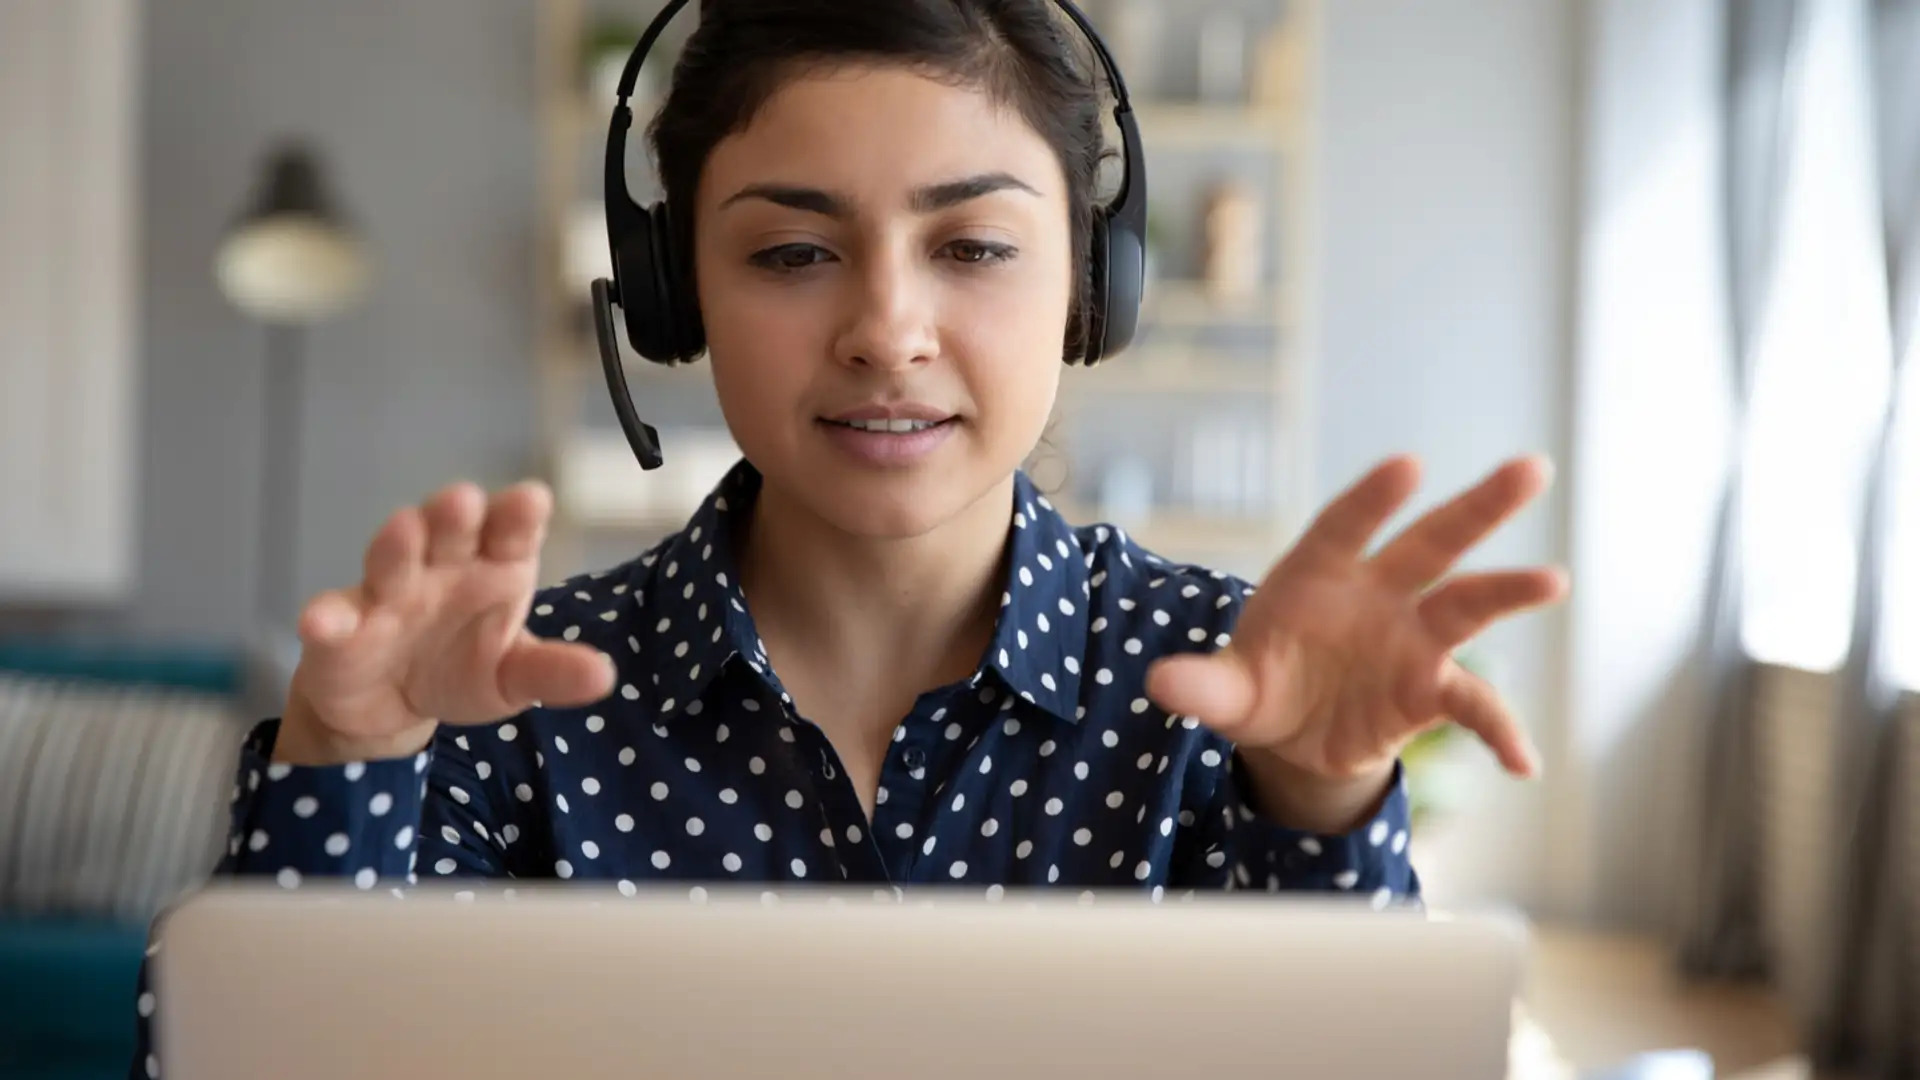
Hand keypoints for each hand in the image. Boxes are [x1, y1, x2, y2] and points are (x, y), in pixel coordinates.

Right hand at [275, 481, 616, 764]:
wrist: (393, 707)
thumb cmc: (464, 669)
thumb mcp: (515, 678)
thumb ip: (553, 673)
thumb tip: (605, 677)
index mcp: (495, 566)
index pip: (511, 531)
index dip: (519, 514)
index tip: (531, 500)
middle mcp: (442, 566)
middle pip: (450, 530)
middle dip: (455, 513)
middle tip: (465, 500)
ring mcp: (388, 592)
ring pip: (392, 558)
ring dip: (396, 544)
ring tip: (403, 529)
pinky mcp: (340, 628)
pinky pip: (333, 618)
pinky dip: (326, 618)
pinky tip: (323, 623)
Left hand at [1145, 455, 1566, 827]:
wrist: (1291, 733)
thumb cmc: (1257, 684)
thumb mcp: (1224, 692)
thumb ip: (1201, 686)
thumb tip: (1161, 685)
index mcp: (1318, 574)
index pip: (1346, 526)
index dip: (1373, 498)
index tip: (1407, 466)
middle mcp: (1376, 594)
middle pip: (1431, 543)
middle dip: (1477, 508)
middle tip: (1532, 469)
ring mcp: (1410, 638)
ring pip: (1466, 606)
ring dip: (1508, 591)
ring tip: (1553, 580)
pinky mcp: (1429, 689)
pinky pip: (1473, 706)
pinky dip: (1499, 731)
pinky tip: (1524, 763)